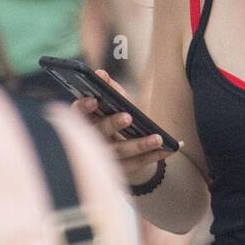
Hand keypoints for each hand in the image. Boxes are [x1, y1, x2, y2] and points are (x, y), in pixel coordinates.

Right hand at [72, 69, 173, 186]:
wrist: (119, 150)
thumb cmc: (113, 119)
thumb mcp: (112, 103)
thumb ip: (109, 88)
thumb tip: (101, 74)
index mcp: (84, 120)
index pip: (77, 113)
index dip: (84, 107)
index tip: (94, 101)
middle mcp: (91, 140)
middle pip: (100, 133)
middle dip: (113, 124)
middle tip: (127, 117)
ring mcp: (104, 157)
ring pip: (120, 152)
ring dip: (139, 145)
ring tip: (158, 138)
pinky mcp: (119, 170)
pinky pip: (137, 164)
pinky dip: (152, 157)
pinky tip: (167, 149)